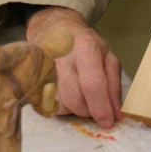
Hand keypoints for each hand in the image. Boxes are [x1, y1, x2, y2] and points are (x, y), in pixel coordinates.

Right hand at [26, 6, 121, 128]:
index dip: (101, 108)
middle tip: (95, 106)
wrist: (54, 29)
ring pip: (62, 105)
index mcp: (85, 49)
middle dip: (88, 111)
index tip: (108, 122)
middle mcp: (63, 59)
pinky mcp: (34, 80)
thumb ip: (113, 85)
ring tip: (81, 94)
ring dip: (75, 109)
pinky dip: (62, 106)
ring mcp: (45, 69)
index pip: (93, 85)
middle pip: (75, 99)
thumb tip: (116, 114)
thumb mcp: (107, 57)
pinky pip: (50, 105)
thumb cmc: (85, 44)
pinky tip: (67, 93)